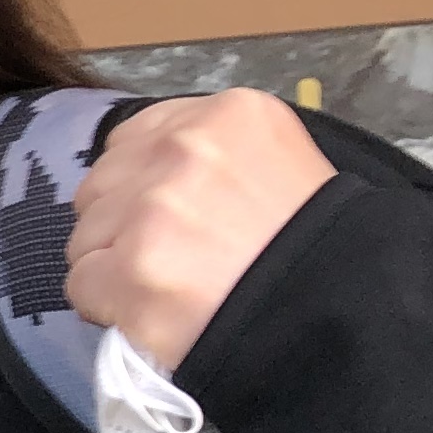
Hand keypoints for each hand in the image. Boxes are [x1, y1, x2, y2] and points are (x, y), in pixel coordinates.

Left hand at [64, 90, 331, 374]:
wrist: (352, 317)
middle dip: (123, 225)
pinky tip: (151, 316)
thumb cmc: (320, 250)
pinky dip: (106, 307)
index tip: (172, 219)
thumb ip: (214, 159)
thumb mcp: (283, 167)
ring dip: (113, 268)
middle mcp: (186, 149)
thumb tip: (144, 180)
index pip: (135, 140)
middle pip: (101, 185)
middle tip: (174, 261)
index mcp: (229, 115)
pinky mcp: (132, 270)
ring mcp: (155, 209)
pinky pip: (80, 285)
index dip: (143, 186)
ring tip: (171, 291)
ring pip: (85, 236)